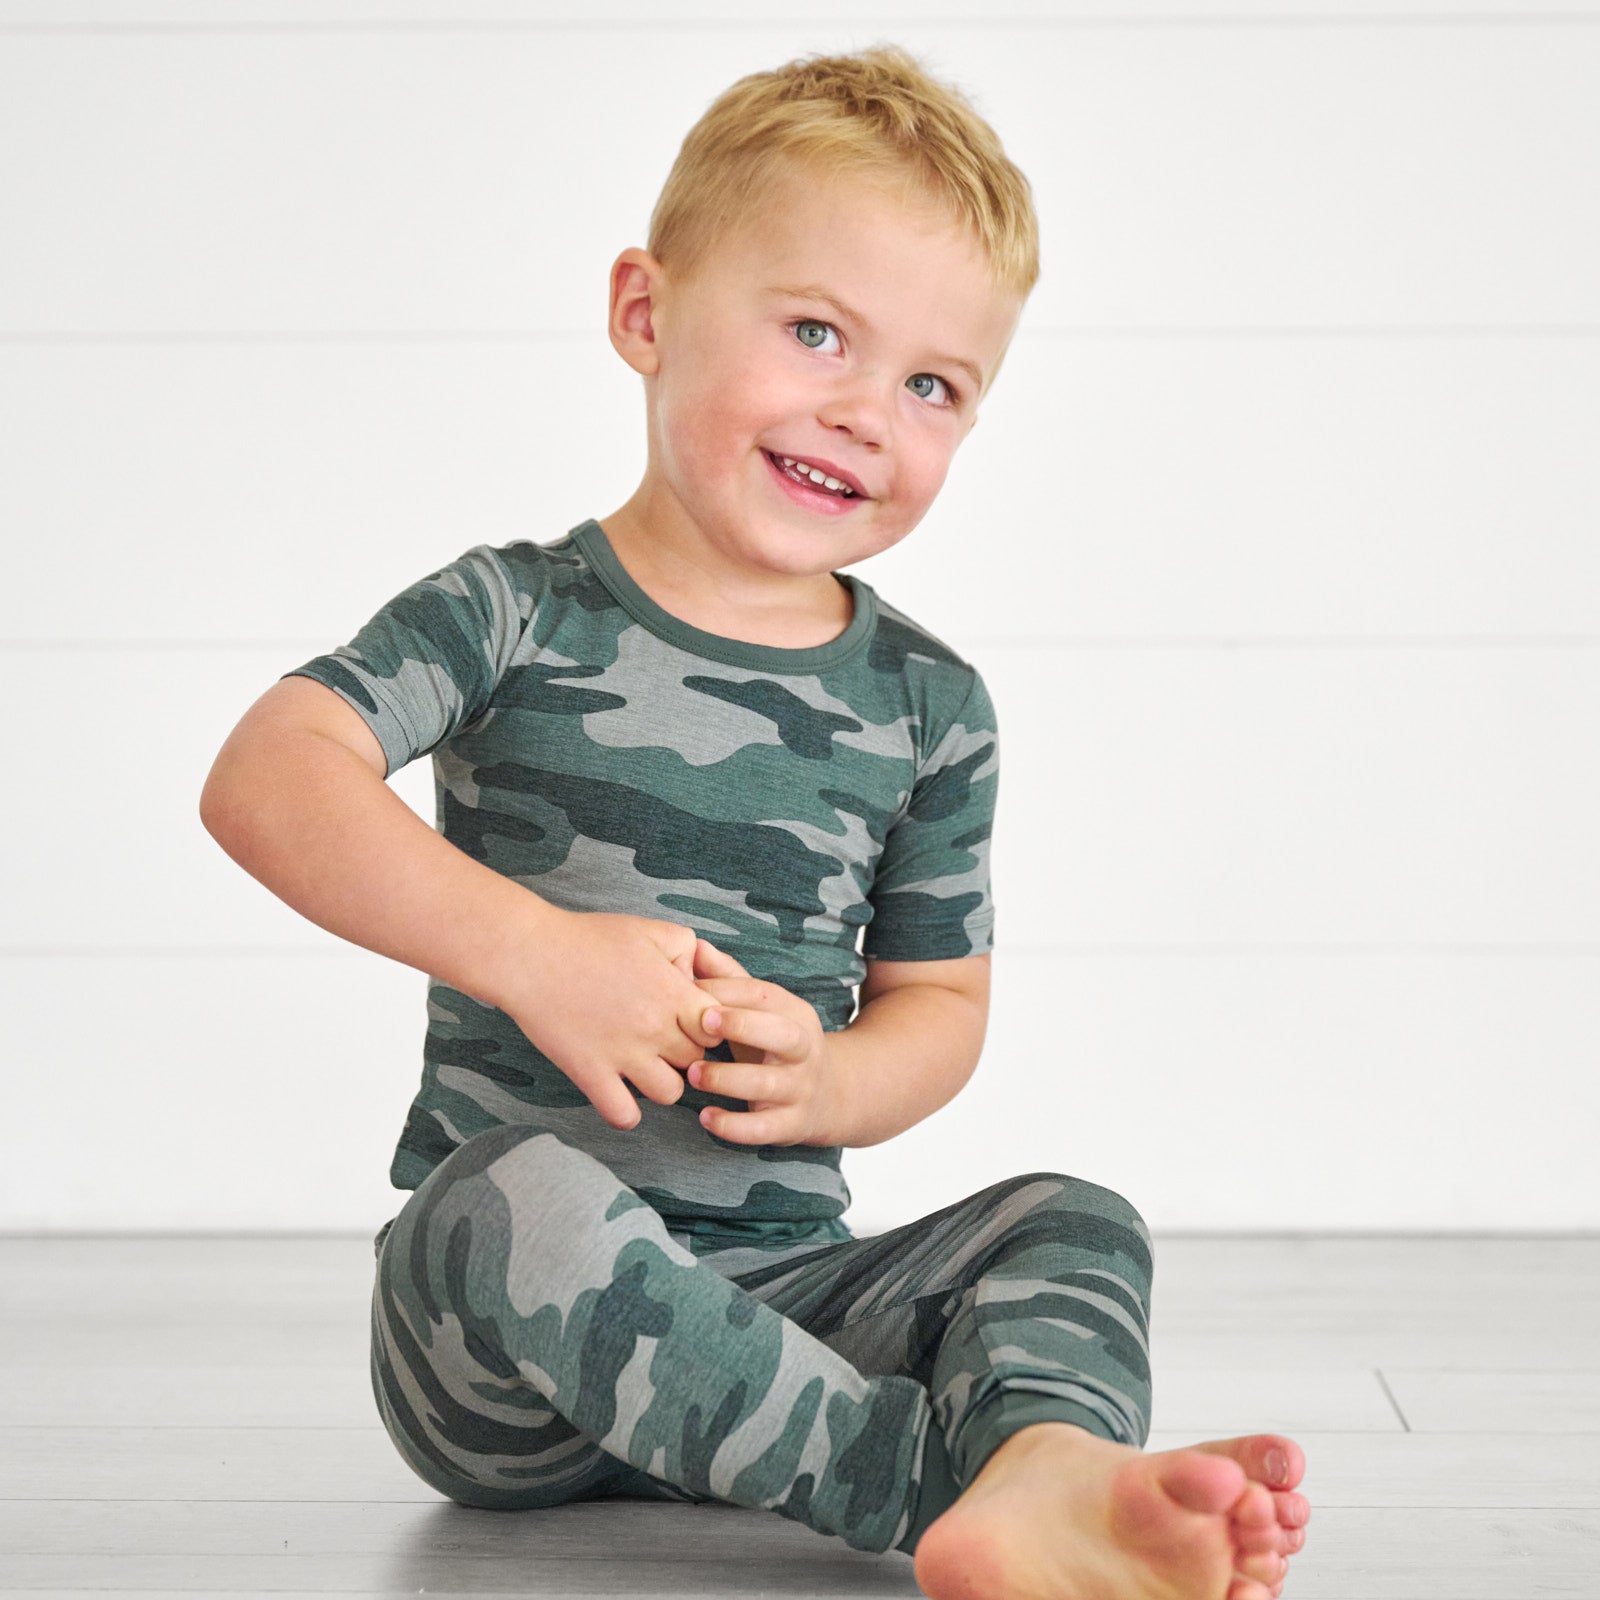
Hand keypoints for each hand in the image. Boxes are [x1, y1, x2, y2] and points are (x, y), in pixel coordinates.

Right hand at [496, 908, 723, 1131]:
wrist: (531, 954)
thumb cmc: (588, 938)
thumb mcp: (649, 930)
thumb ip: (686, 950)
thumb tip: (696, 980)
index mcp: (671, 993)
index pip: (716, 1028)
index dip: (706, 1025)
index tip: (686, 1018)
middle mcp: (654, 1027)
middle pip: (696, 1060)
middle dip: (684, 1051)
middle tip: (662, 1039)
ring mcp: (622, 1054)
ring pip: (669, 1093)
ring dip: (660, 1081)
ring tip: (642, 1064)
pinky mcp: (590, 1074)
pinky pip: (624, 1116)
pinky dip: (625, 1112)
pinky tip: (617, 1091)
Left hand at [687, 939, 836, 1146]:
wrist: (830, 1096)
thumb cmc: (776, 1045)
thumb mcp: (762, 1011)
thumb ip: (729, 980)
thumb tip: (694, 946)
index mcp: (795, 1014)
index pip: (765, 996)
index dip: (728, 991)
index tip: (691, 990)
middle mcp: (803, 1049)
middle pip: (781, 1034)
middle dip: (742, 1025)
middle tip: (701, 1023)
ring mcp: (800, 1089)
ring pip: (768, 1084)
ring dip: (728, 1079)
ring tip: (692, 1074)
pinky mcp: (791, 1125)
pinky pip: (764, 1129)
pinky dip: (734, 1126)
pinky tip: (706, 1119)